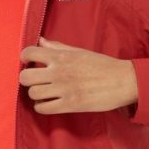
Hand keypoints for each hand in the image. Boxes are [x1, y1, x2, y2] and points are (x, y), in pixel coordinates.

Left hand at [19, 37, 137, 114]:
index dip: (25, 58)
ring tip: (44, 93)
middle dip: (27, 79)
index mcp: (61, 56)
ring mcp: (63, 89)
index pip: (29, 53)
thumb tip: (40, 40)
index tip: (30, 63)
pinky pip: (43, 108)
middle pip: (25, 77)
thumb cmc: (103, 65)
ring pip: (33, 94)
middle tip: (36, 80)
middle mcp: (59, 72)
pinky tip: (49, 103)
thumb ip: (58, 47)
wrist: (123, 81)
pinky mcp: (69, 104)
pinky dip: (42, 107)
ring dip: (36, 94)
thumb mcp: (80, 51)